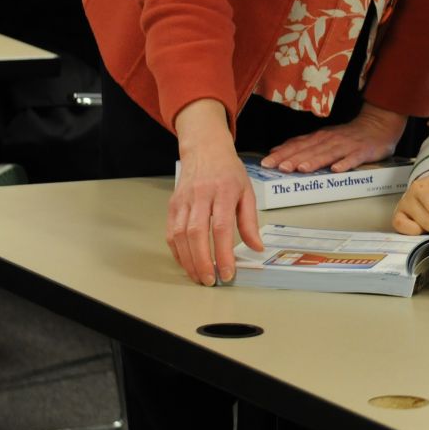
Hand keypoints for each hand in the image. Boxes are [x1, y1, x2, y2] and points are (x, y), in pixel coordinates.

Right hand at [168, 100, 262, 285]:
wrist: (205, 149)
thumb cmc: (229, 172)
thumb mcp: (247, 192)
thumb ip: (250, 221)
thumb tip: (257, 247)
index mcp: (223, 191)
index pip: (221, 228)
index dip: (223, 253)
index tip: (228, 272)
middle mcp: (200, 196)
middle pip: (197, 233)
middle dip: (202, 261)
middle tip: (210, 280)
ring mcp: (183, 200)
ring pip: (181, 235)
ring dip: (188, 260)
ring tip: (199, 276)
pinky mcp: (172, 205)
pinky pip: (171, 232)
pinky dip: (177, 251)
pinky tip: (187, 263)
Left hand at [260, 100, 405, 173]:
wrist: (379, 124)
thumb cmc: (349, 135)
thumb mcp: (323, 137)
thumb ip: (302, 144)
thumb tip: (276, 150)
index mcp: (320, 137)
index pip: (297, 145)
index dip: (282, 153)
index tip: (266, 162)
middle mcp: (331, 140)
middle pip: (309, 150)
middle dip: (294, 158)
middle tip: (279, 167)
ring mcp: (347, 146)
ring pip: (328, 153)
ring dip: (314, 160)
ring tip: (301, 168)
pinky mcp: (363, 151)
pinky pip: (353, 158)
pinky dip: (345, 163)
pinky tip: (336, 170)